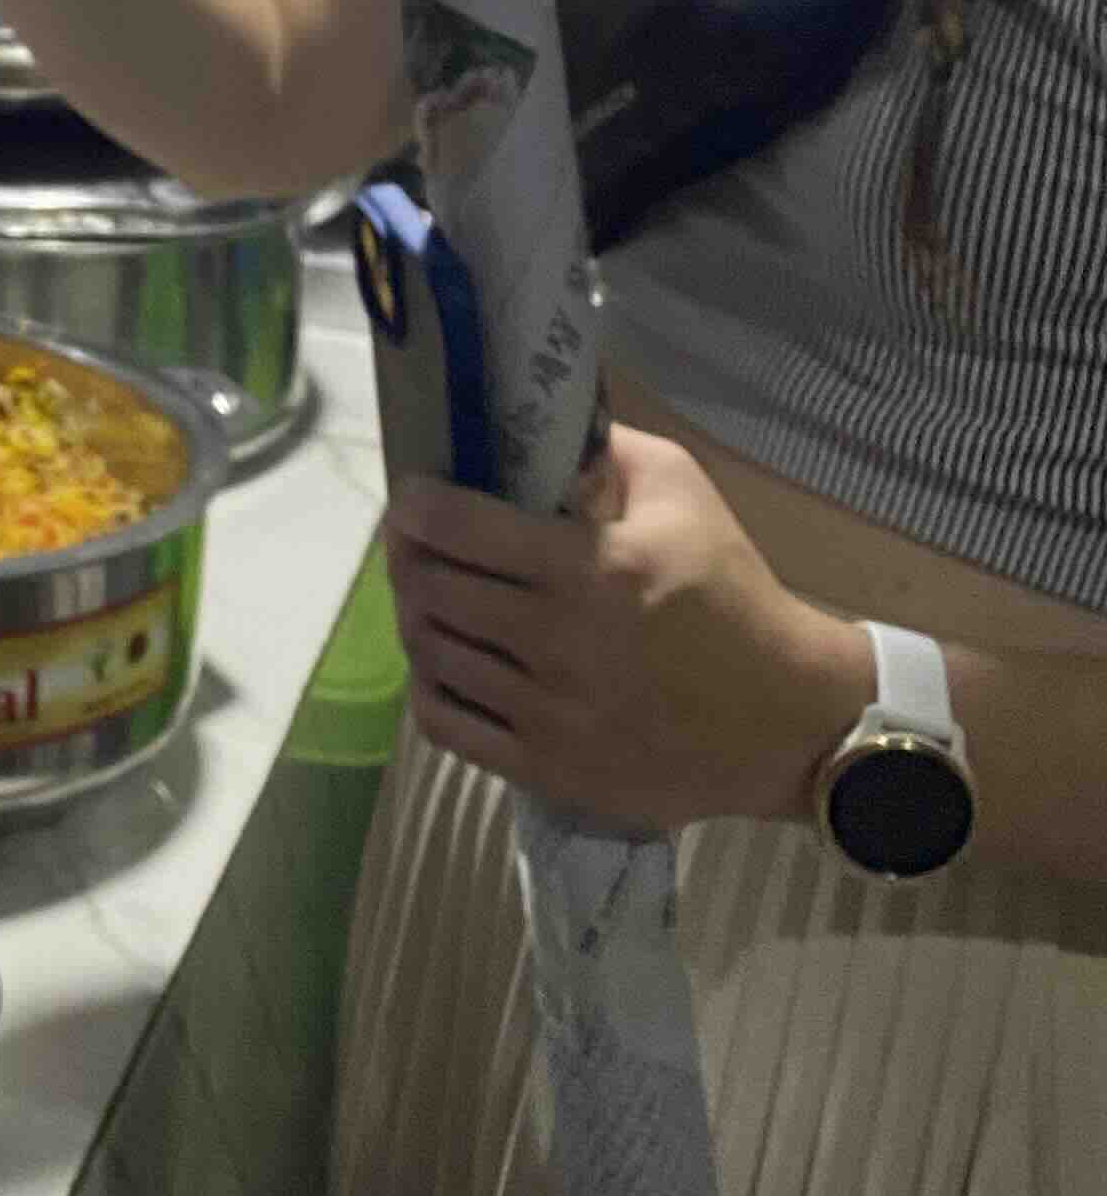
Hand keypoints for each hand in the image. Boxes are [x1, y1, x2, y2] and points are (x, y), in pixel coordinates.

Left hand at [385, 423, 872, 832]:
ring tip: (432, 598)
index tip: (413, 498)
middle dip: (409, 557)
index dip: (416, 506)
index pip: (458, 527)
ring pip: (432, 655)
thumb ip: (604, 449)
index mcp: (591, 568)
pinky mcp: (548, 770)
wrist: (787, 720)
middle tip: (414, 544)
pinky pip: (446, 726)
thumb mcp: (684, 494)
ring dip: (418, 618)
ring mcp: (550, 714)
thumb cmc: (731, 594)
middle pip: (431, 590)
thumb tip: (531, 425)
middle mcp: (560, 643)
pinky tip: (445, 662)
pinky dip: (429, 686)